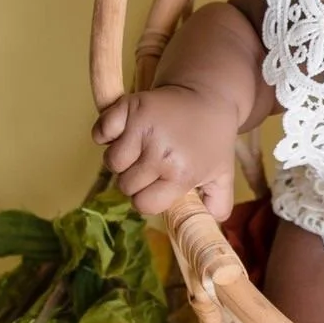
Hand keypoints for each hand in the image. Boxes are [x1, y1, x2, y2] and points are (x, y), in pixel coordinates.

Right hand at [91, 83, 239, 219]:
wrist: (209, 96)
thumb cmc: (213, 140)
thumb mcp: (223, 174)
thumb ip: (218, 206)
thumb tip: (205, 226)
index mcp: (181, 173)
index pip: (144, 204)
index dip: (149, 198)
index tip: (158, 186)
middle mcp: (160, 152)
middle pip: (126, 185)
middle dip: (136, 179)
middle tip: (152, 164)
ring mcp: (142, 127)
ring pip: (112, 162)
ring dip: (122, 159)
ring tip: (140, 148)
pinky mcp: (128, 106)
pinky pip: (100, 133)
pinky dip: (106, 134)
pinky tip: (124, 132)